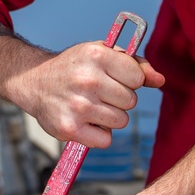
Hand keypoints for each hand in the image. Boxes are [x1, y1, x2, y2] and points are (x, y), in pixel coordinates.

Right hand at [11, 42, 163, 147]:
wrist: (34, 82)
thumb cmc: (74, 67)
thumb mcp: (102, 54)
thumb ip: (134, 65)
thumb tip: (160, 80)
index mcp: (96, 55)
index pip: (138, 78)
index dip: (129, 80)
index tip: (114, 78)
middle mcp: (87, 80)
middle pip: (131, 102)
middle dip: (119, 99)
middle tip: (99, 93)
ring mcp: (77, 106)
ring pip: (120, 121)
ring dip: (110, 117)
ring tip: (91, 106)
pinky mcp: (69, 128)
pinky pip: (105, 140)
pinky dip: (98, 134)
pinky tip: (84, 121)